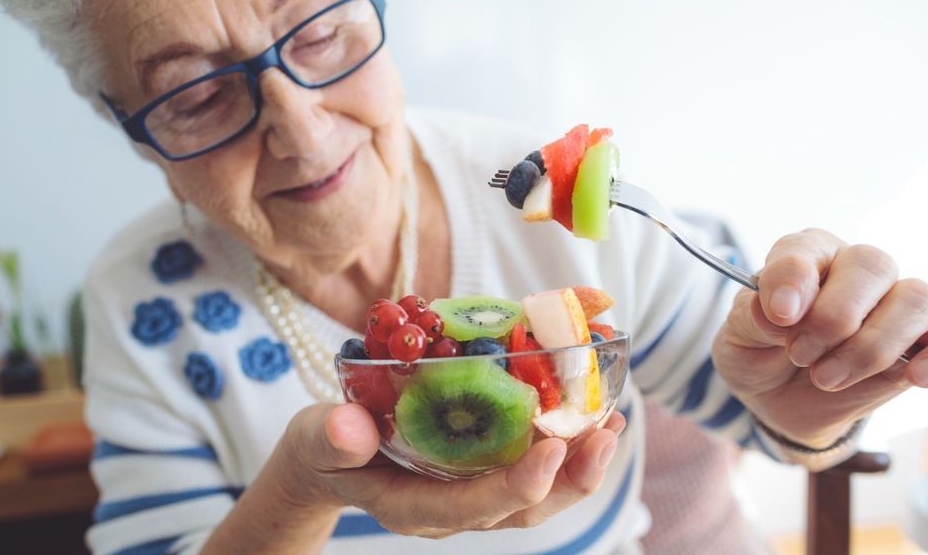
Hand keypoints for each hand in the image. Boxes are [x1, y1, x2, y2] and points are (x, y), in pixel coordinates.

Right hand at [278, 402, 624, 538]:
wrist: (328, 457)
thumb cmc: (322, 448)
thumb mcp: (315, 439)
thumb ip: (329, 438)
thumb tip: (347, 426)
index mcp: (413, 508)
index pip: (472, 507)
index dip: (516, 485)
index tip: (553, 450)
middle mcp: (452, 509)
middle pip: (521, 511)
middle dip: (568, 478)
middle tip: (604, 435)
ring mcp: (470, 494)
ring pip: (535, 496)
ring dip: (578, 464)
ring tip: (612, 424)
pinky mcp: (481, 472)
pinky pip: (530, 469)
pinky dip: (565, 448)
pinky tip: (590, 416)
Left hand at [712, 228, 927, 446]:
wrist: (777, 402)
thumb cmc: (757, 356)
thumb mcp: (737, 340)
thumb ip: (753, 318)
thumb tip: (776, 310)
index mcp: (806, 256)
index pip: (807, 248)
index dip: (794, 278)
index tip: (780, 315)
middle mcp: (856, 271)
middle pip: (872, 265)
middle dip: (834, 318)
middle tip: (800, 354)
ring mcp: (894, 305)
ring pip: (915, 298)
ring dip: (872, 345)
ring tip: (827, 377)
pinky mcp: (921, 344)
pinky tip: (921, 375)